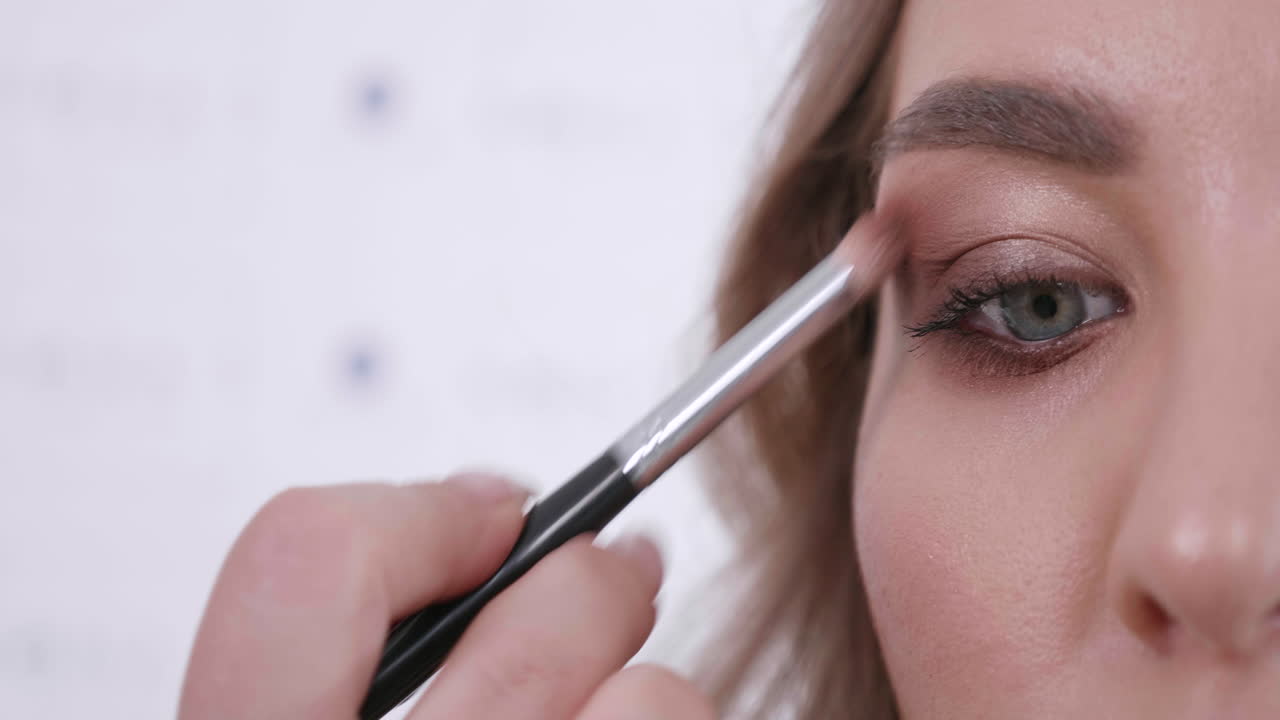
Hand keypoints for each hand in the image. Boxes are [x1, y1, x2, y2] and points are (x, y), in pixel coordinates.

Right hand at [179, 474, 713, 719]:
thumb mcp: (309, 709)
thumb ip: (356, 637)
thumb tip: (489, 510)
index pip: (304, 573)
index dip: (408, 515)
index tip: (487, 512)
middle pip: (523, 638)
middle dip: (582, 579)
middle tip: (617, 568)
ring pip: (646, 702)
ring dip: (646, 684)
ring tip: (632, 695)